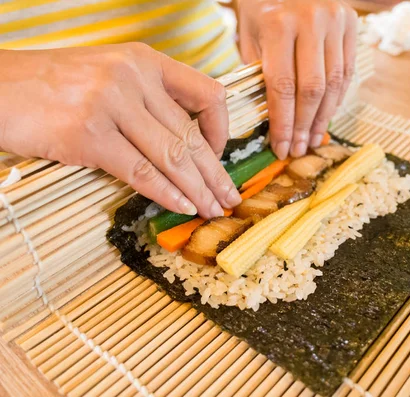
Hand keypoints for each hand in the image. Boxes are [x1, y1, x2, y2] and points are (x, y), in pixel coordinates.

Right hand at [0, 44, 240, 218]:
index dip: (221, 129)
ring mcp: (111, 105)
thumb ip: (147, 98)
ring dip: (198, 189)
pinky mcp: (89, 135)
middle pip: (191, 134)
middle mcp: (133, 78)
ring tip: (214, 209)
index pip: (206, 94)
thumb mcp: (109, 75)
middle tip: (230, 197)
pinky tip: (183, 207)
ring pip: (172, 156)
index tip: (219, 154)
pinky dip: (167, 194)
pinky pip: (141, 172)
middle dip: (215, 173)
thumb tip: (183, 140)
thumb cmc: (52, 85)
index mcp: (145, 60)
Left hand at [237, 0, 357, 158]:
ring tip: (312, 139)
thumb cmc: (262, 8)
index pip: (282, 86)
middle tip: (298, 150)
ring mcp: (336, 21)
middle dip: (304, 126)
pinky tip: (325, 116)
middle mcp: (311, 21)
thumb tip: (271, 122)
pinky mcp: (352, 23)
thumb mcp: (250, 36)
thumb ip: (259, 75)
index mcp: (278, 24)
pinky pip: (347, 71)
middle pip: (312, 89)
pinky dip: (337, 98)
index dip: (283, 123)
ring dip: (323, 118)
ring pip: (335, 84)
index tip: (280, 148)